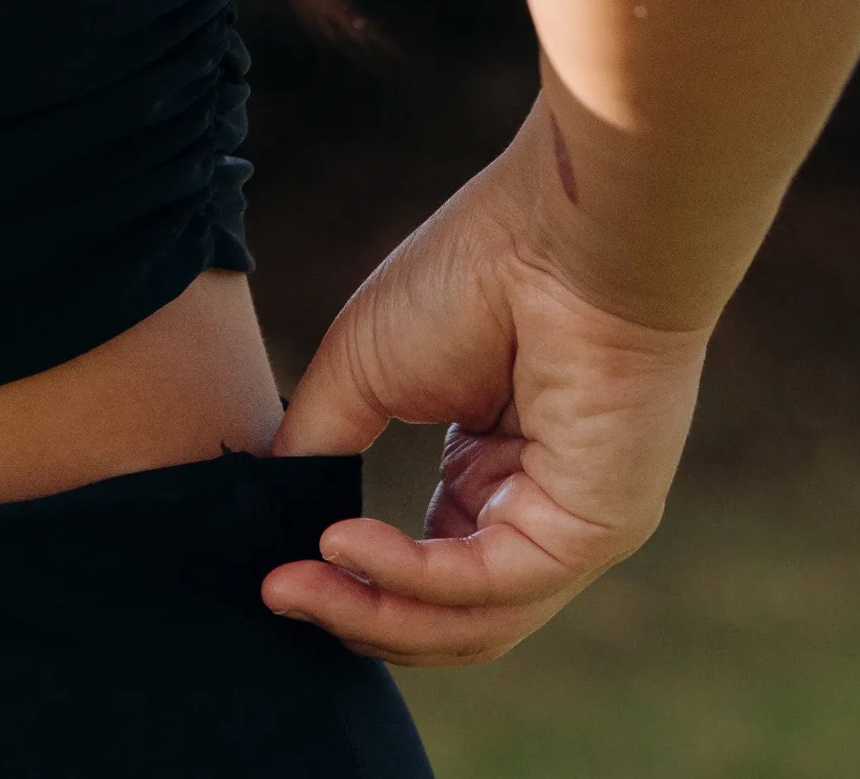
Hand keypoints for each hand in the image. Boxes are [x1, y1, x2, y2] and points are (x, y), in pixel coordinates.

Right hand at [264, 121, 707, 664]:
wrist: (556, 237)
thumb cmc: (469, 277)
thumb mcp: (360, 369)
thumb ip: (319, 444)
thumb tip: (271, 511)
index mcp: (488, 471)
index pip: (422, 569)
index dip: (348, 582)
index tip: (271, 573)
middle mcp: (530, 511)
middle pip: (444, 616)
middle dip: (353, 614)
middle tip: (277, 593)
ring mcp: (566, 530)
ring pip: (470, 622)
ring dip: (374, 614)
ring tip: (297, 586)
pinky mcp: (587, 532)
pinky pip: (490, 583)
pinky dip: (410, 575)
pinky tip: (347, 543)